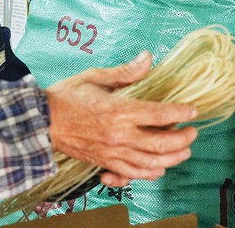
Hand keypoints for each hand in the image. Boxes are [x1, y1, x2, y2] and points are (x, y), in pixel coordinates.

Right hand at [44, 51, 197, 186]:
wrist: (41, 122)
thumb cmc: (66, 97)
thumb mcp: (95, 76)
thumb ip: (125, 72)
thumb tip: (147, 58)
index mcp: (118, 111)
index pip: (158, 114)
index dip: (180, 113)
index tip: (193, 111)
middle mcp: (119, 136)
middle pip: (161, 144)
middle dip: (183, 140)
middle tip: (193, 133)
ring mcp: (112, 153)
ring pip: (150, 164)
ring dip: (172, 160)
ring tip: (183, 152)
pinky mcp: (104, 164)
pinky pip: (131, 176)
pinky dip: (147, 175)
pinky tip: (157, 170)